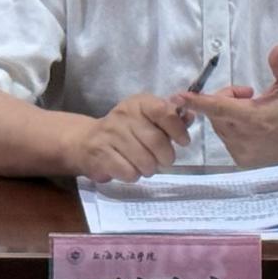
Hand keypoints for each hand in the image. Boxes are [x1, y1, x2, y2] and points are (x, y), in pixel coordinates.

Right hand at [65, 94, 190, 182]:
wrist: (86, 141)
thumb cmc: (126, 130)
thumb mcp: (147, 118)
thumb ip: (170, 118)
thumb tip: (191, 116)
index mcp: (139, 103)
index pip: (164, 111)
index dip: (177, 129)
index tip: (183, 141)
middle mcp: (124, 115)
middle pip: (156, 141)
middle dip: (166, 157)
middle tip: (165, 160)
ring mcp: (110, 134)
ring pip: (144, 160)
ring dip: (150, 168)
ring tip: (147, 165)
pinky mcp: (101, 154)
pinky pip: (129, 172)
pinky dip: (134, 175)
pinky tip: (131, 169)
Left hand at [174, 46, 277, 166]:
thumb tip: (275, 49)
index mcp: (256, 119)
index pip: (219, 108)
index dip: (197, 102)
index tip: (178, 96)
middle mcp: (245, 138)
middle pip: (217, 114)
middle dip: (225, 98)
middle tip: (248, 92)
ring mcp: (243, 152)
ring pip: (220, 126)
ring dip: (228, 113)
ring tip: (254, 106)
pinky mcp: (244, 159)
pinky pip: (227, 138)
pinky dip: (232, 127)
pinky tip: (253, 124)